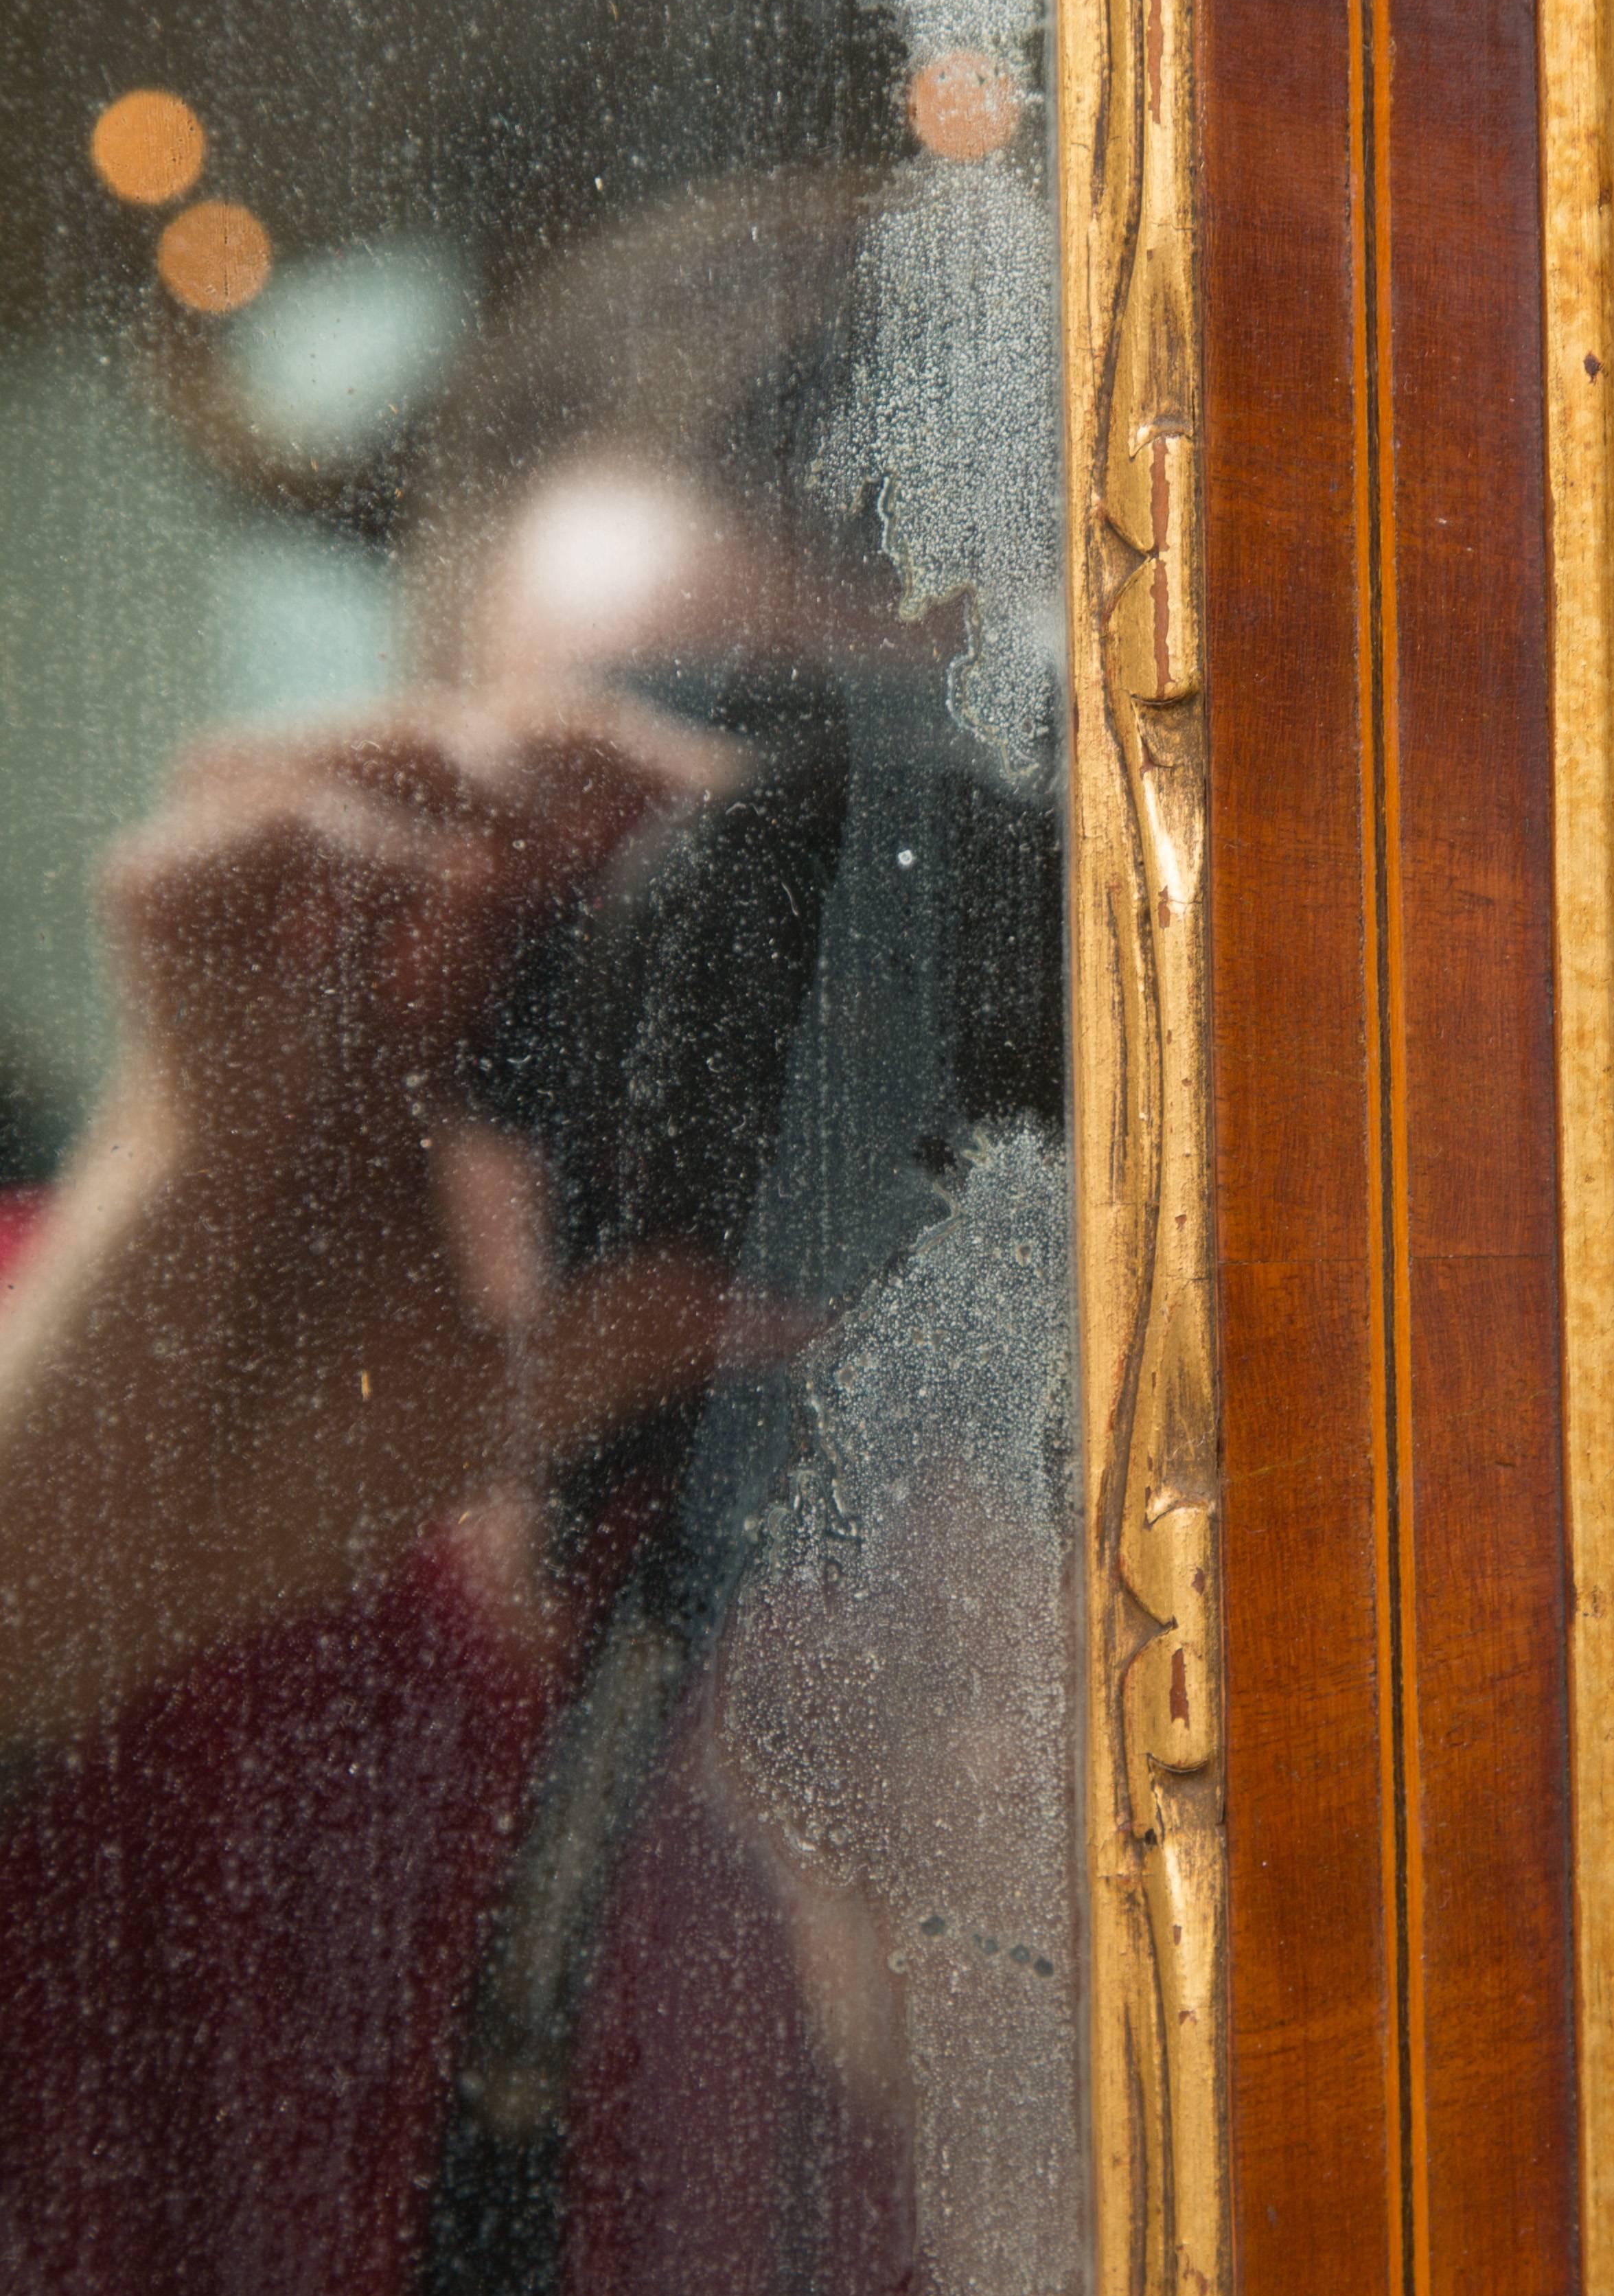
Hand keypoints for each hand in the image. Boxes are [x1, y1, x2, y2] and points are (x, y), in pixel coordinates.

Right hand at [0, 695, 787, 1736]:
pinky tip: (405, 896)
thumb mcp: (515, 1388)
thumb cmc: (297, 1471)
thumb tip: (801, 1300)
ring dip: (417, 754)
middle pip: (412, 778)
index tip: (747, 835)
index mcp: (412, 1063)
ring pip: (286, 769)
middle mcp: (318, 1011)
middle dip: (550, 744)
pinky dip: (296, 846)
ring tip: (542, 819)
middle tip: (674, 799)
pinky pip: (179, 865)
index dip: (625, 818)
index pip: (519, 866)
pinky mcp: (148, 1049)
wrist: (130, 1551)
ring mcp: (230, 1016)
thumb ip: (641, 1327)